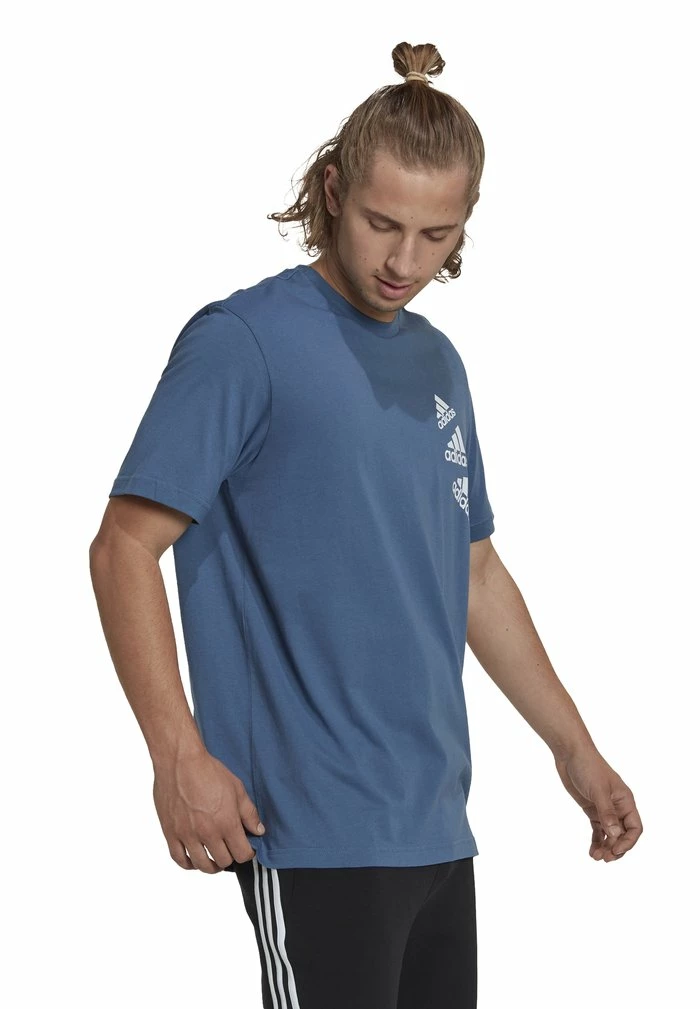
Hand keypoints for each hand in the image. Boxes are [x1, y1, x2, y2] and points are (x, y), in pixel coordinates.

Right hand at [152, 750, 265, 872]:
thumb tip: (258, 831)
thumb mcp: (237, 788)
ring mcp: (187, 835)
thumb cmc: (209, 771)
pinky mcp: (171, 833)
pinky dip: (188, 864)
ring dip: (211, 866)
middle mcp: (207, 833)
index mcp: (227, 823)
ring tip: (215, 860)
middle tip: (230, 851)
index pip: (242, 854)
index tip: (246, 849)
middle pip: (223, 861)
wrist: (180, 761)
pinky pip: (179, 859)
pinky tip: (194, 859)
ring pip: (202, 865)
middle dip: (231, 858)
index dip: (247, 854)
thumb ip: (249, 813)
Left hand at [553, 748, 642, 861]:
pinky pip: (598, 830)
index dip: (628, 842)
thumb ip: (606, 812)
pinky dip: (596, 841)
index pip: (634, 828)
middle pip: (623, 835)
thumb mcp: (598, 790)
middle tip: (605, 859)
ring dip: (605, 847)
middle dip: (616, 848)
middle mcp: (618, 807)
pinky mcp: (592, 809)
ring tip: (596, 857)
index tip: (615, 851)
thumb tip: (614, 835)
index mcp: (625, 801)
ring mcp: (605, 809)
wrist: (570, 753)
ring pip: (610, 835)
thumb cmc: (588, 767)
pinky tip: (592, 851)